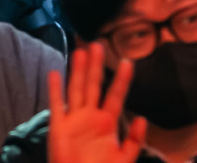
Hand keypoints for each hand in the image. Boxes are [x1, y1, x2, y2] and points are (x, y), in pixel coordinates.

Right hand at [47, 44, 145, 162]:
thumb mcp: (124, 159)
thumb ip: (134, 141)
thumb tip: (142, 118)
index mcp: (107, 124)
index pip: (115, 96)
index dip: (121, 80)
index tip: (127, 62)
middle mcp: (90, 117)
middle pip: (93, 86)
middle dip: (96, 66)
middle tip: (98, 45)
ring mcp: (74, 120)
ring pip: (76, 89)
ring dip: (77, 71)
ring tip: (81, 51)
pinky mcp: (58, 126)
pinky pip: (56, 104)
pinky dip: (55, 89)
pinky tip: (55, 72)